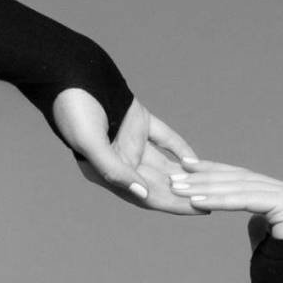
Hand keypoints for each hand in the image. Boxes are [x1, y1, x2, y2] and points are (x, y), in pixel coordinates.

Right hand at [52, 89, 207, 213]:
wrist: (69, 72)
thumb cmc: (73, 109)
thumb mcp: (90, 143)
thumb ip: (114, 170)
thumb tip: (142, 194)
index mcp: (106, 172)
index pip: (146, 195)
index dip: (174, 204)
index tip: (199, 210)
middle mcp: (120, 161)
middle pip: (159, 184)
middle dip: (185, 194)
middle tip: (214, 201)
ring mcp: (130, 141)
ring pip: (164, 164)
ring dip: (185, 175)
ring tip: (209, 183)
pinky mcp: (138, 121)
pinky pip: (164, 138)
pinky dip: (179, 147)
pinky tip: (195, 158)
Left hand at [167, 158, 282, 242]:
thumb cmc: (274, 266)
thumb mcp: (262, 235)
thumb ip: (258, 221)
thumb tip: (252, 218)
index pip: (244, 178)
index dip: (215, 170)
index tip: (187, 165)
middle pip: (241, 179)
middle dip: (205, 177)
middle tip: (175, 176)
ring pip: (241, 187)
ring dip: (206, 188)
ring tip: (179, 189)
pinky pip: (246, 200)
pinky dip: (219, 201)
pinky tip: (197, 201)